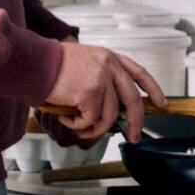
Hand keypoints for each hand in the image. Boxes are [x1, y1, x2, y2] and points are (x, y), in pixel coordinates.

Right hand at [47, 42, 163, 143]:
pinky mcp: (89, 93)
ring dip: (94, 128)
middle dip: (136, 122)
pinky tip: (66, 118)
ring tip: (79, 126)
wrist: (34, 61)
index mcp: (110, 57)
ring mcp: (101, 79)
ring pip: (109, 116)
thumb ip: (103, 79)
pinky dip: (78, 125)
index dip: (152, 89)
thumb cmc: (51, 65)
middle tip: (133, 136)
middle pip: (132, 100)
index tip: (161, 104)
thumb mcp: (84, 62)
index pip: (139, 73)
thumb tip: (115, 110)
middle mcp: (109, 66)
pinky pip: (90, 120)